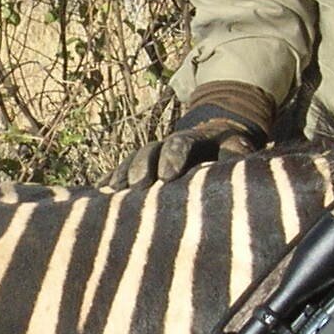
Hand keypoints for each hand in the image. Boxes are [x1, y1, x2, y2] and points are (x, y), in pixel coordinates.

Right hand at [109, 82, 275, 186]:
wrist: (214, 136)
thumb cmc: (229, 150)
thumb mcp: (237, 148)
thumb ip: (235, 156)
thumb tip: (234, 168)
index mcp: (193, 137)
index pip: (180, 143)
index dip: (173, 157)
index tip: (167, 176)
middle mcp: (166, 145)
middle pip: (149, 151)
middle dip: (141, 168)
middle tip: (137, 186)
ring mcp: (149, 156)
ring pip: (130, 162)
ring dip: (121, 177)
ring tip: (112, 194)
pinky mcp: (137, 169)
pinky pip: (117, 174)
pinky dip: (107, 185)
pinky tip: (96, 197)